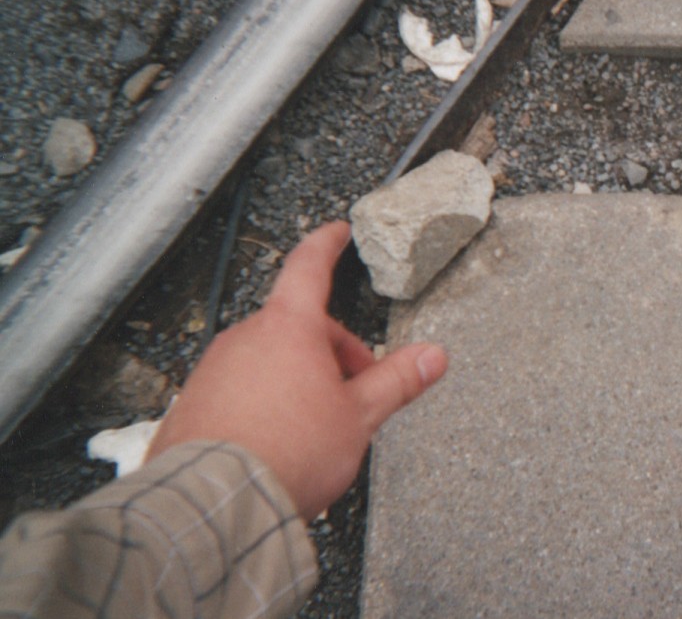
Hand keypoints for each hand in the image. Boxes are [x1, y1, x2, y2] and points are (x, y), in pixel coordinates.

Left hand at [146, 221, 446, 519]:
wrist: (217, 502)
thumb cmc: (287, 454)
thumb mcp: (359, 416)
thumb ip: (398, 380)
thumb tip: (433, 356)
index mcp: (289, 328)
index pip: (310, 266)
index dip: (327, 244)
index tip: (336, 234)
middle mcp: (245, 338)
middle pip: (296, 326)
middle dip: (329, 353)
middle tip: (352, 393)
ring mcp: (215, 369)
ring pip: (266, 358)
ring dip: (294, 378)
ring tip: (312, 427)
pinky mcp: (194, 402)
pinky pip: (237, 388)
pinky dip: (261, 402)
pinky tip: (276, 441)